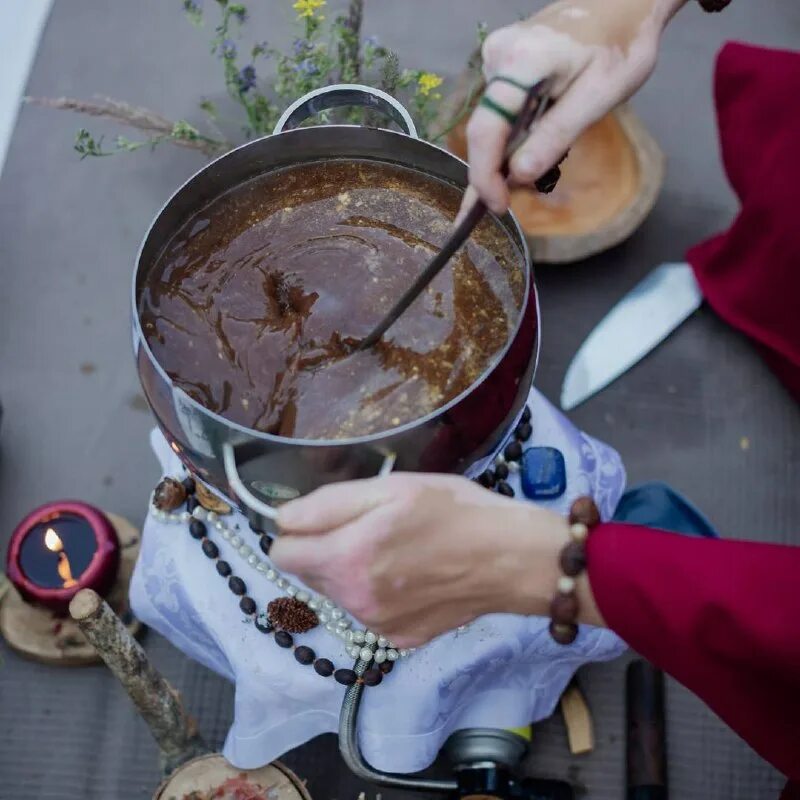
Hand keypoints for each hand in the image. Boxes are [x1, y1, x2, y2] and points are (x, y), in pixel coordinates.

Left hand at [270, 473, 602, 646]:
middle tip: (371, 526)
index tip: (326, 516)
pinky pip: (368, 612)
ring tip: (397, 548)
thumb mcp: (390, 488)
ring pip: (337, 593)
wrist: (511, 558)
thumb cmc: (454, 511)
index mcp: (346, 560)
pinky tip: (412, 575)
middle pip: (308, 573)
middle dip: (326, 548)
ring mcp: (377, 626)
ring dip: (351, 571)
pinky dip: (378, 594)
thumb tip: (281, 518)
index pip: (282, 552)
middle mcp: (353, 602)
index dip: (298, 529)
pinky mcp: (400, 639)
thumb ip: (326, 504)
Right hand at [461, 0, 685, 215]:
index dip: (485, 176)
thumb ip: (554, 137)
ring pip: (493, 122)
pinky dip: (514, 132)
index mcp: (518, 63)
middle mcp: (496, 56)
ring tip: (543, 157)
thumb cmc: (621, 47)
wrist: (628, 2)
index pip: (485, 131)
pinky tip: (537, 136)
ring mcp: (496, 55)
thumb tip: (517, 176)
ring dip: (510, 150)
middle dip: (498, 168)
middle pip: (485, 129)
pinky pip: (500, 108)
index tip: (498, 207)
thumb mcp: (596, 98)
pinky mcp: (502, 60)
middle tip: (520, 196)